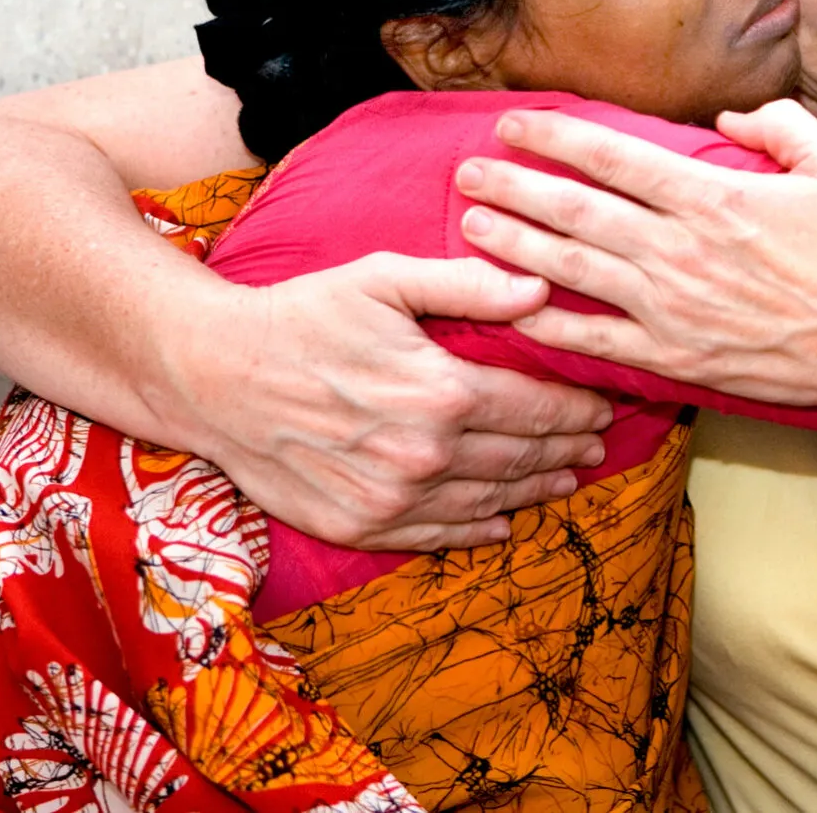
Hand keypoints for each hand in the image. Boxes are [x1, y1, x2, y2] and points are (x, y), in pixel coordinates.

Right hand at [161, 253, 612, 551]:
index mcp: (441, 391)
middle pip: (521, 457)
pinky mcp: (360, 526)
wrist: (211, 375)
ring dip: (536, 491)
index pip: (537, 407)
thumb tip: (541, 288)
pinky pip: (436, 537)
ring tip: (568, 479)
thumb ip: (469, 285)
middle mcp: (425, 454)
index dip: (578, 408)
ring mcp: (392, 499)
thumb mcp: (386, 278)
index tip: (605, 403)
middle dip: (568, 449)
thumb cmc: (302, 315)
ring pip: (489, 502)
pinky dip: (477, 531)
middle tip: (598, 442)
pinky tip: (502, 522)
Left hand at [451, 98, 816, 416]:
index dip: (555, 136)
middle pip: (575, 211)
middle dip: (513, 188)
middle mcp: (679, 249)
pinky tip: (511, 310)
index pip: (613, 157)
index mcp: (711, 197)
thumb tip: (726, 119)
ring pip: (572, 270)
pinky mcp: (672, 355)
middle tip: (467, 173)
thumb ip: (779, 125)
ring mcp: (670, 306)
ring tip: (473, 227)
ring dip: (515, 247)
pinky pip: (594, 338)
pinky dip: (547, 326)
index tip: (514, 124)